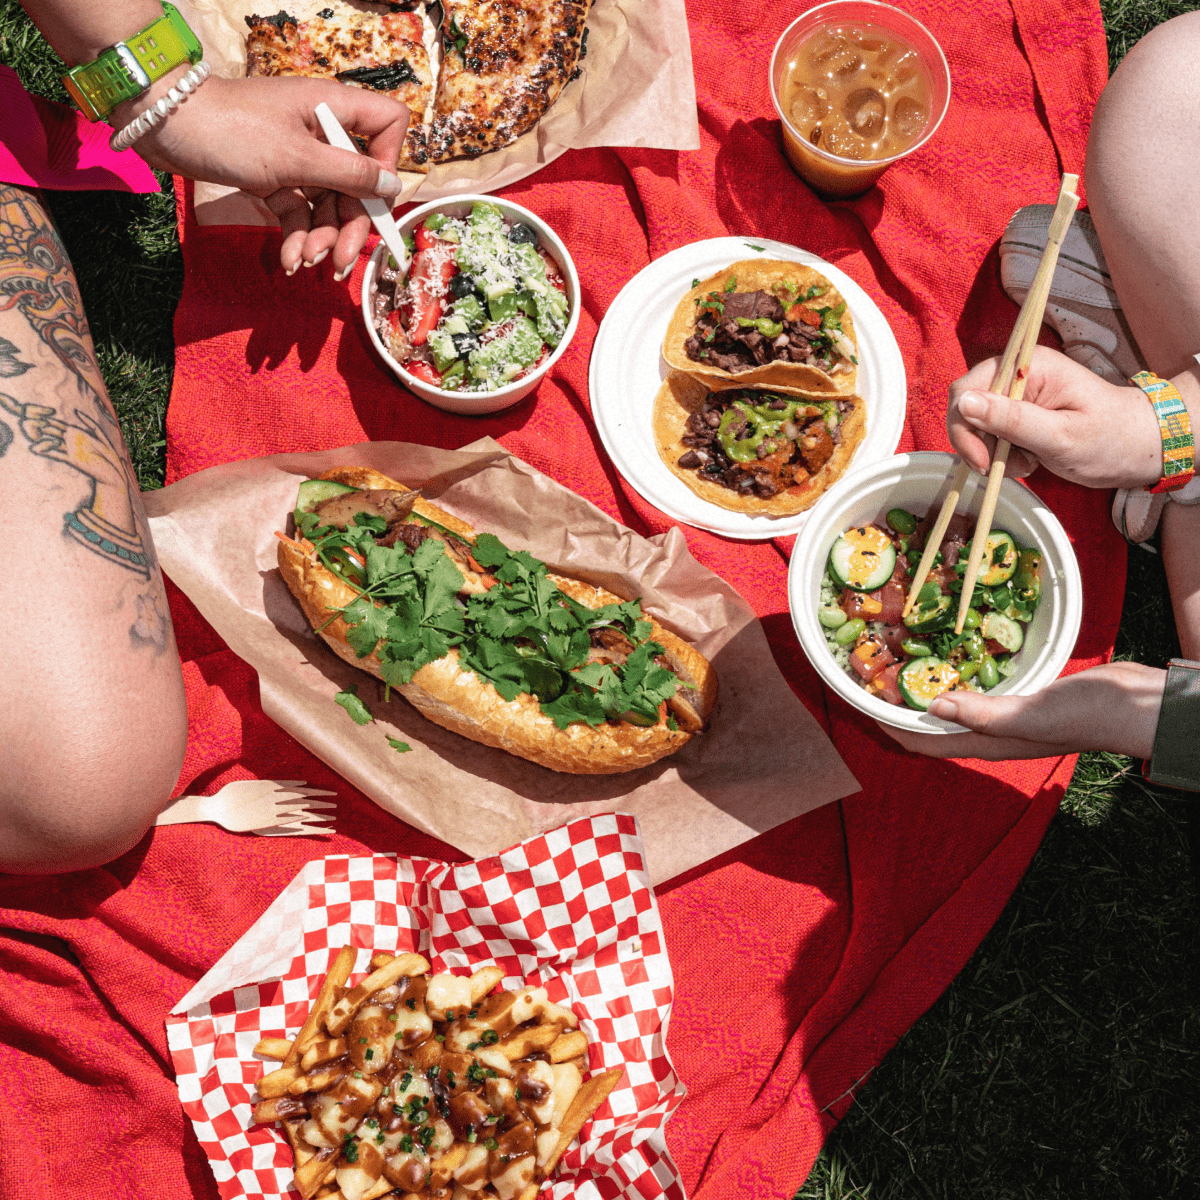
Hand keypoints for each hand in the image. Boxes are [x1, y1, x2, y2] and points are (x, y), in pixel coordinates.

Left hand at [121, 75, 408, 274]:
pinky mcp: (274, 178)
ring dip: (321, 238)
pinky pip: (299, 212)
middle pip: (357, 183)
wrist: (165, 126)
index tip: (373, 193)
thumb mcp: (297, 158)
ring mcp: (297, 157)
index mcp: (333, 109)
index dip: (387, 161)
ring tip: (306, 263)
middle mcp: (320, 132)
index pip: (387, 124)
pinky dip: (296, 237)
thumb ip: (349, 175)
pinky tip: (290, 263)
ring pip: (328, 204)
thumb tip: (393, 189)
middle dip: (350, 225)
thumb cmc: (234, 130)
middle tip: (342, 262)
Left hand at [881, 661, 1164, 759]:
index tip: (856, 702)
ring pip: (948, 703)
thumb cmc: (1085, 715)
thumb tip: (935, 704)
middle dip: (896, 704)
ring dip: (921, 687)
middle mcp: (986, 732)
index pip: (919, 741)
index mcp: (983, 744)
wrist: (1133, 705)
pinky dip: (953, 672)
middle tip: (869, 673)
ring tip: (896, 659)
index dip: (885, 724)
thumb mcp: (1030, 714)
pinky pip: (973, 686)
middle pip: (927, 723)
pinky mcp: (1016, 695)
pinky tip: (946, 651)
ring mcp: (1001, 714)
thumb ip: (984, 712)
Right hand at [948, 346, 1161, 489]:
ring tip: (1028, 464)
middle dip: (978, 443)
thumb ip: (1011, 420)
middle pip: (966, 407)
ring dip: (992, 452)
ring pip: (975, 426)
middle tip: (1002, 468)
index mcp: (1029, 367)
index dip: (964, 426)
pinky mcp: (1018, 414)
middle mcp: (1017, 375)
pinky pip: (990, 435)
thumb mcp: (1060, 436)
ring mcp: (1016, 395)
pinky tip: (1029, 461)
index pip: (968, 387)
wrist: (1137, 448)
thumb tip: (964, 403)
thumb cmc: (1109, 439)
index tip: (982, 461)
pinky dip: (1001, 455)